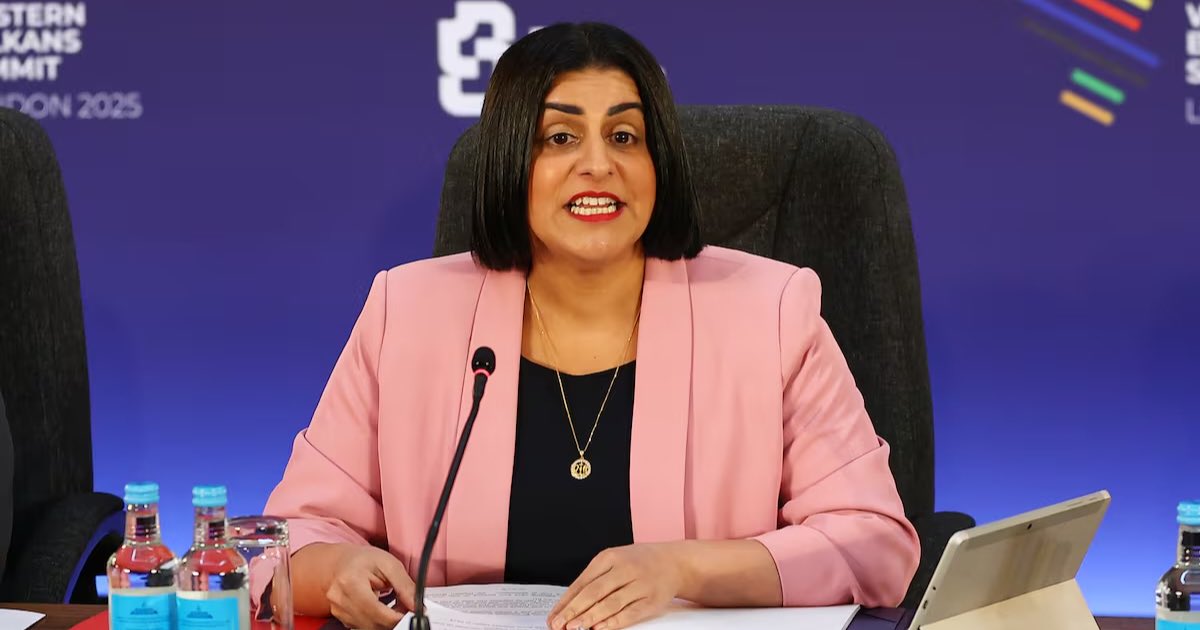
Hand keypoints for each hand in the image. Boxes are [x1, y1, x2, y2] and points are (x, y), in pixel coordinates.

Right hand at [324, 544, 415, 629]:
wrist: (341, 562)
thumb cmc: (364, 560)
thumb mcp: (389, 564)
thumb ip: (405, 585)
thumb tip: (417, 606)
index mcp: (351, 582)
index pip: (376, 612)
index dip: (397, 617)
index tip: (411, 612)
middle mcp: (340, 599)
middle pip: (372, 624)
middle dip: (393, 620)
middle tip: (405, 608)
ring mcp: (338, 610)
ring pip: (368, 628)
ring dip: (385, 622)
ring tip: (394, 606)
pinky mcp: (341, 618)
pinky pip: (362, 627)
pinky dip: (376, 622)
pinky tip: (382, 610)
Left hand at [548, 543, 687, 629]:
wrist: (675, 562)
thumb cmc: (640, 562)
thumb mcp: (615, 560)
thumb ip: (594, 578)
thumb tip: (569, 603)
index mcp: (610, 557)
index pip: (582, 581)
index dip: (566, 601)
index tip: (554, 615)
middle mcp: (624, 568)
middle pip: (593, 592)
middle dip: (573, 611)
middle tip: (559, 624)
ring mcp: (639, 584)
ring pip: (610, 604)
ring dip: (590, 618)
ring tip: (575, 629)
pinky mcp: (651, 600)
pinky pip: (629, 614)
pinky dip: (613, 623)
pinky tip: (600, 629)